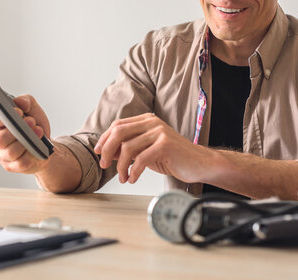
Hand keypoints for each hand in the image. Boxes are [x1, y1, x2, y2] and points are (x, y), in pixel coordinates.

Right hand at [0, 95, 51, 173]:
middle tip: (32, 122)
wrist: (45, 146)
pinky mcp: (11, 166)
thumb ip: (26, 101)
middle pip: (0, 139)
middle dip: (19, 130)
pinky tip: (36, 148)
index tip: (19, 112)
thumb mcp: (33, 109)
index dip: (3, 117)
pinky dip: (31, 155)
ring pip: (11, 152)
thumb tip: (19, 102)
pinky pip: (21, 163)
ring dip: (27, 142)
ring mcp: (2, 155)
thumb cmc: (34, 127)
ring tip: (38, 134)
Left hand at [94, 113, 211, 183]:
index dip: (104, 139)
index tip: (98, 153)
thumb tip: (106, 152)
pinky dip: (133, 171)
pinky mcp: (166, 145)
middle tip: (104, 165)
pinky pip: (141, 158)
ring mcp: (159, 132)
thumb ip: (127, 149)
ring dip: (121, 166)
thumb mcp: (145, 151)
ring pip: (128, 147)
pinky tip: (132, 178)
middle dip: (107, 150)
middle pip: (119, 133)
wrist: (199, 164)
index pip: (117, 126)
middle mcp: (151, 122)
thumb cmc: (172, 158)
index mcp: (146, 120)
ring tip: (123, 177)